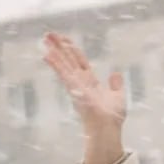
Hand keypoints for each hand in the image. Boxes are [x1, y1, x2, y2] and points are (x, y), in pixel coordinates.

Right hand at [42, 32, 125, 163]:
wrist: (109, 129)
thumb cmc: (112, 118)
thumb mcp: (118, 97)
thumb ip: (115, 85)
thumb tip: (116, 74)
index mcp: (90, 82)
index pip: (80, 62)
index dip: (73, 50)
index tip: (65, 39)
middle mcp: (81, 82)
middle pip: (69, 60)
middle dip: (59, 47)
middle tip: (48, 34)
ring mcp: (76, 86)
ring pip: (64, 64)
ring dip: (55, 51)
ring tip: (45, 38)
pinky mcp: (74, 90)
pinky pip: (64, 74)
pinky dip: (56, 64)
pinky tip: (47, 54)